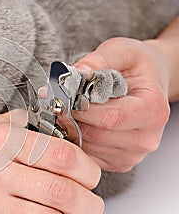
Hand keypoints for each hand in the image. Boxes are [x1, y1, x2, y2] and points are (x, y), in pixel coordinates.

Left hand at [72, 37, 170, 171]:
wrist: (148, 80)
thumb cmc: (136, 66)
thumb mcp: (120, 51)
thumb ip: (97, 60)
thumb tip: (73, 74)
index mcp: (153, 110)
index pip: (110, 118)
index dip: (82, 108)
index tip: (64, 96)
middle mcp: (146, 137)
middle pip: (96, 135)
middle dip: (72, 117)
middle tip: (59, 102)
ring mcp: (132, 154)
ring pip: (87, 147)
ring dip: (71, 129)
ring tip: (70, 110)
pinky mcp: (118, 162)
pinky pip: (87, 155)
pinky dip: (75, 140)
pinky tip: (76, 122)